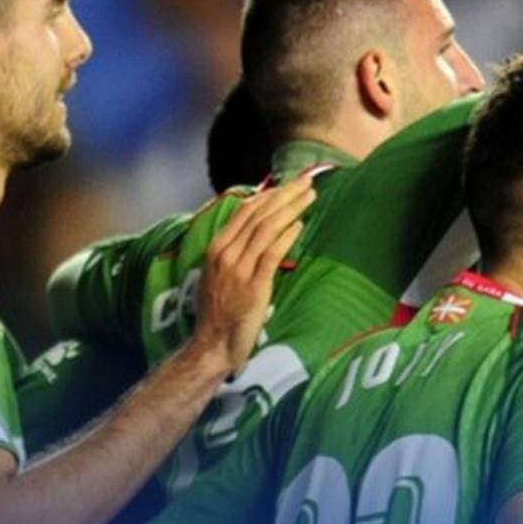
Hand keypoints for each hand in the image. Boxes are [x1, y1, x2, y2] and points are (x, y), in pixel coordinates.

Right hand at [192, 175, 313, 372]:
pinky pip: (271, 254)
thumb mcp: (219, 273)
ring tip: (310, 196)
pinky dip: (286, 237)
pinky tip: (299, 225)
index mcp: (216, 247)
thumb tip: (258, 229)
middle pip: (259, 214)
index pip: (245, 211)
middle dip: (285, 194)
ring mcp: (238, 269)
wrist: (212, 343)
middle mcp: (225, 253)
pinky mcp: (253, 286)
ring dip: (291, 208)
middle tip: (306, 180)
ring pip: (266, 229)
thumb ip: (236, 250)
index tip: (288, 184)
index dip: (269, 194)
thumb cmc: (219, 310)